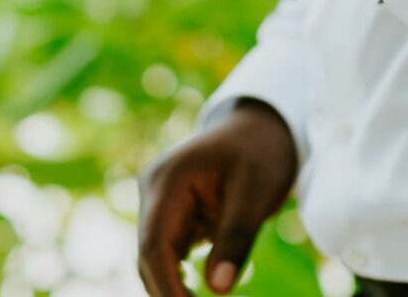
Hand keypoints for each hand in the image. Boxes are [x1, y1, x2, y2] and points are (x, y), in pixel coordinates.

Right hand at [137, 101, 297, 295]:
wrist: (258, 127)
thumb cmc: (260, 154)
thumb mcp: (255, 194)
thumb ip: (236, 238)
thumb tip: (217, 290)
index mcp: (168, 180)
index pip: (154, 244)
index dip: (167, 287)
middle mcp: (153, 189)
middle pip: (148, 253)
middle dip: (167, 292)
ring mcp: (158, 199)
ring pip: (154, 255)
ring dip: (172, 287)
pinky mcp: (169, 209)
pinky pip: (166, 248)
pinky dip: (178, 274)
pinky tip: (196, 295)